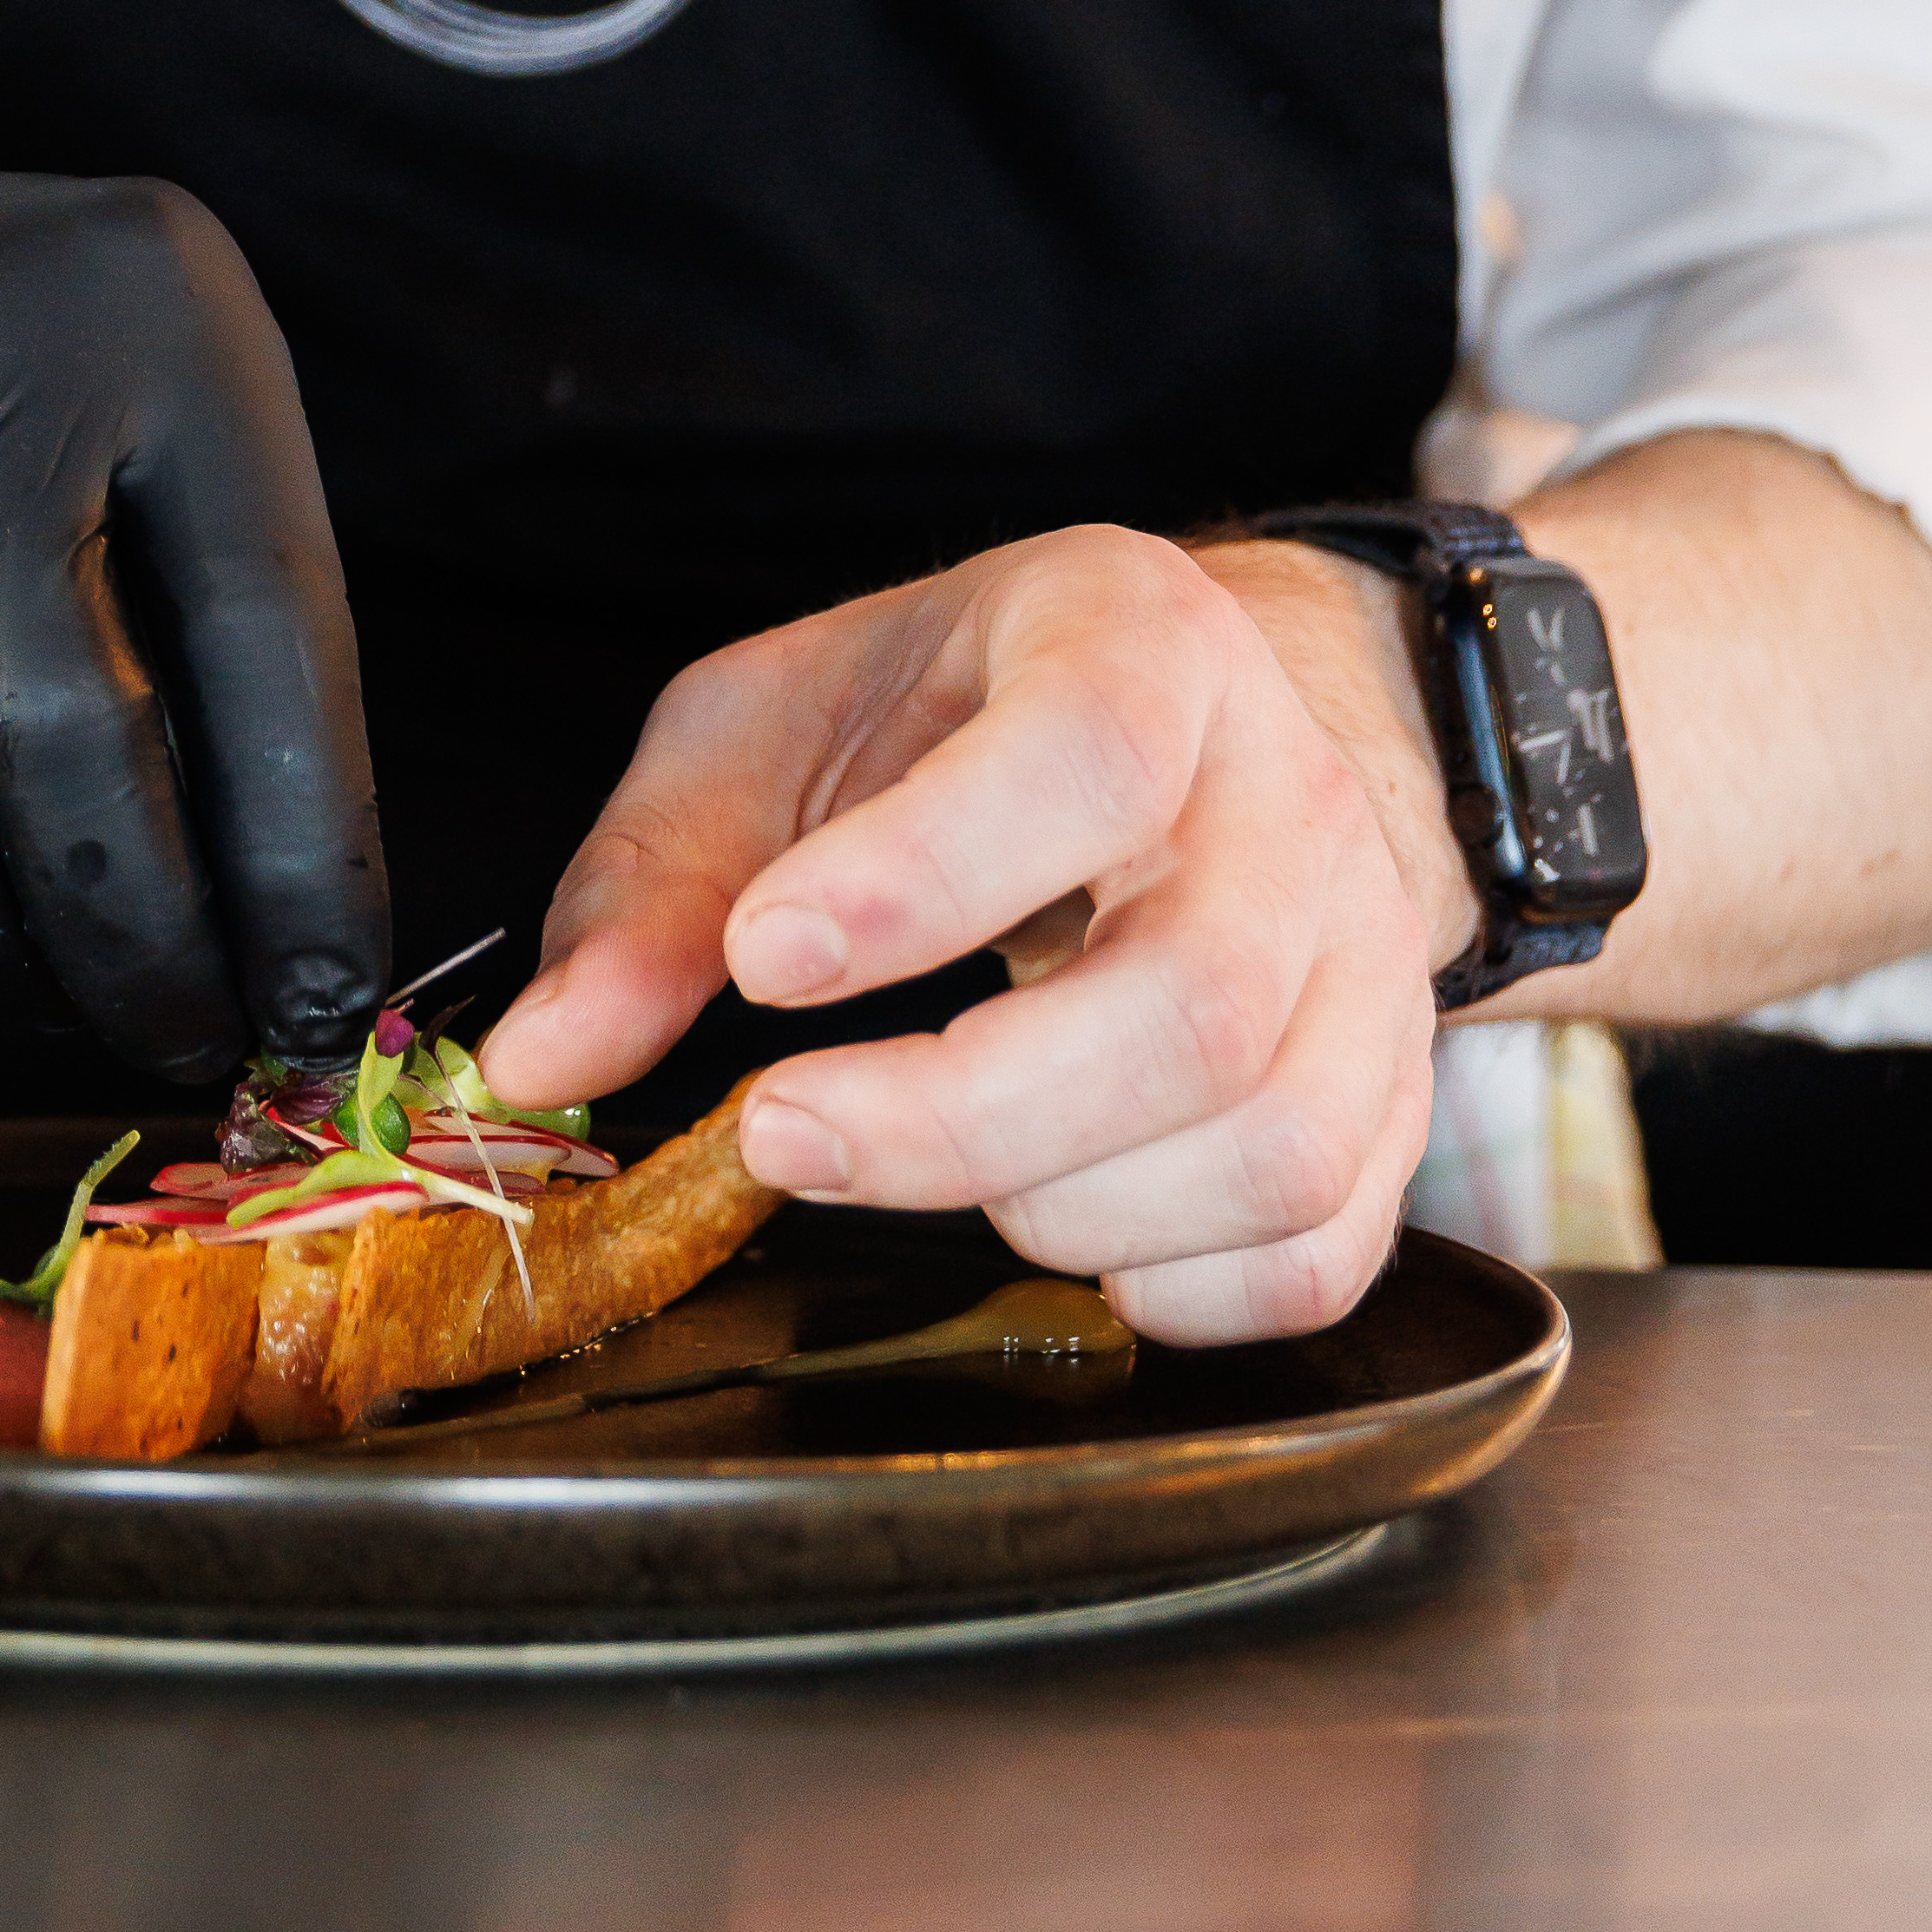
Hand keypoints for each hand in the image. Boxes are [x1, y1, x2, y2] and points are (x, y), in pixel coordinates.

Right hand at [0, 41, 388, 1083]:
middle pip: (55, 723)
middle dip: (137, 935)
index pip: (265, 623)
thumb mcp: (163, 414)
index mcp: (140, 300)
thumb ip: (237, 637)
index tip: (327, 1005)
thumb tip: (296, 944)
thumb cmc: (0, 375)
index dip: (305, 849)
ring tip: (48, 988)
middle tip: (179, 1041)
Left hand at [474, 528, 1471, 1342]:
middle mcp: (1286, 794)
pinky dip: (1179, 1288)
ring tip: (924, 1160)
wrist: (1190, 714)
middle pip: (1191, 998)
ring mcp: (1365, 952)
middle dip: (964, 1114)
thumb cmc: (956, 711)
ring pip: (1268, 1139)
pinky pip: (1325, 1249)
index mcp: (1136, 643)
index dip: (923, 880)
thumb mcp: (774, 725)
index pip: (1081, 756)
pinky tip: (1063, 1230)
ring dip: (1060, 1208)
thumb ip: (652, 882)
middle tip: (784, 1133)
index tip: (770, 960)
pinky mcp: (1389, 1090)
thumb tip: (542, 1059)